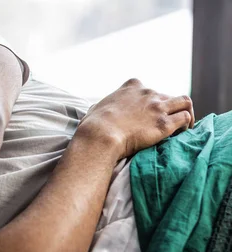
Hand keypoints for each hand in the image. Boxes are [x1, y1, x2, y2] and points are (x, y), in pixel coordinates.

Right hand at [78, 78, 194, 158]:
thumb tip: (95, 111)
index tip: (146, 112)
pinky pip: (185, 118)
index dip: (149, 101)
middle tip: (165, 122)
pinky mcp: (164, 124)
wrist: (100, 136)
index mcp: (131, 86)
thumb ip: (102, 106)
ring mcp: (158, 107)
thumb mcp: (96, 108)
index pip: (147, 88)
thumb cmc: (93, 125)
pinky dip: (186, 125)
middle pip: (167, 96)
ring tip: (182, 126)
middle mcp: (148, 93)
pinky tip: (180, 134)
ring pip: (184, 102)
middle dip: (168, 108)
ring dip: (185, 112)